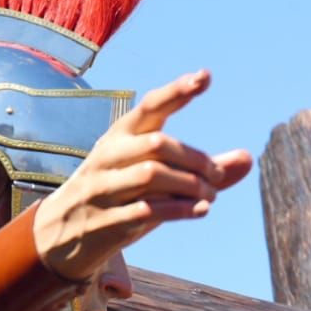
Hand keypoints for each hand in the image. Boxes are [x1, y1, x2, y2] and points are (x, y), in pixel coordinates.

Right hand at [33, 70, 253, 279]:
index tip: (205, 77)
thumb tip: (248, 158)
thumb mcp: (156, 179)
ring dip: (191, 186)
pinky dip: (179, 209)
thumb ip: (200, 169)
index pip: (150, 107)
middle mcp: (109, 156)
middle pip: (158, 144)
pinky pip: (146, 210)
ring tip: (210, 196)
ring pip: (152, 176)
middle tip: (217, 175)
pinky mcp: (106, 220)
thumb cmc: (120, 197)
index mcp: (120, 136)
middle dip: (196, 160)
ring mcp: (104, 188)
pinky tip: (200, 210)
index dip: (177, 92)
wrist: (62, 233)